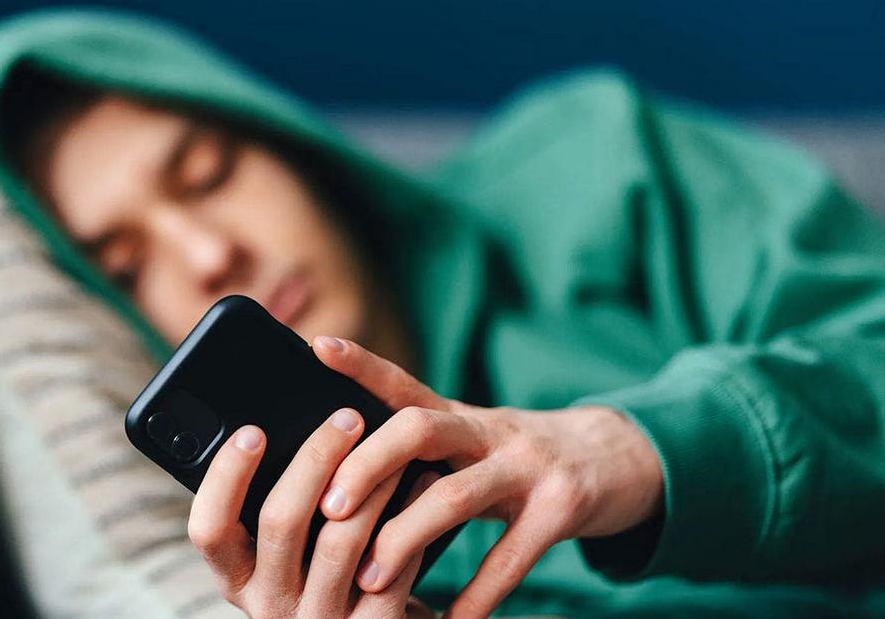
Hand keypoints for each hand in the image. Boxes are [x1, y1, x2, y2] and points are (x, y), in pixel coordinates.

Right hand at [188, 407, 441, 617]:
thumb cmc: (330, 577)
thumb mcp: (290, 554)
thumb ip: (283, 507)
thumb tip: (290, 424)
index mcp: (238, 580)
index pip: (209, 530)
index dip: (225, 478)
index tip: (253, 430)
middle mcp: (269, 606)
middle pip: (280, 521)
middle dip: (314, 459)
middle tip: (346, 418)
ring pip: (339, 538)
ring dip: (369, 482)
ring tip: (393, 444)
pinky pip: (390, 565)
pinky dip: (407, 516)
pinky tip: (422, 481)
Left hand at [312, 336, 663, 618]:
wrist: (621, 459)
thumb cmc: (524, 459)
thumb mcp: (476, 441)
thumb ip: (424, 451)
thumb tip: (344, 477)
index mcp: (461, 416)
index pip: (403, 384)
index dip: (362, 364)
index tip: (318, 345)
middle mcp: (490, 430)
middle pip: (418, 429)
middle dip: (367, 466)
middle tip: (329, 508)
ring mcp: (529, 466)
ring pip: (455, 494)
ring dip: (405, 537)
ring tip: (369, 580)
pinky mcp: (563, 508)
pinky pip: (511, 556)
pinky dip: (477, 594)